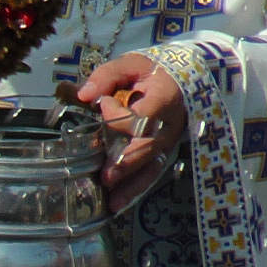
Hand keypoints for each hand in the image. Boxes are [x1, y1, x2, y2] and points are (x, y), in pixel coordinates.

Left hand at [75, 53, 186, 212]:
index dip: (122, 116)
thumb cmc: (152, 71)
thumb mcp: (131, 64)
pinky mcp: (164, 150)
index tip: (104, 104)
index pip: (144, 115)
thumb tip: (84, 95)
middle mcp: (171, 123)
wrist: (183, 79)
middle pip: (149, 147)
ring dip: (132, 185)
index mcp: (166, 97)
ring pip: (153, 165)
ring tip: (112, 202)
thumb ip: (106, 77)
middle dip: (127, 163)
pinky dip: (136, 188)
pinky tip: (119, 202)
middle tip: (106, 177)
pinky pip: (152, 172)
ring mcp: (170, 140)